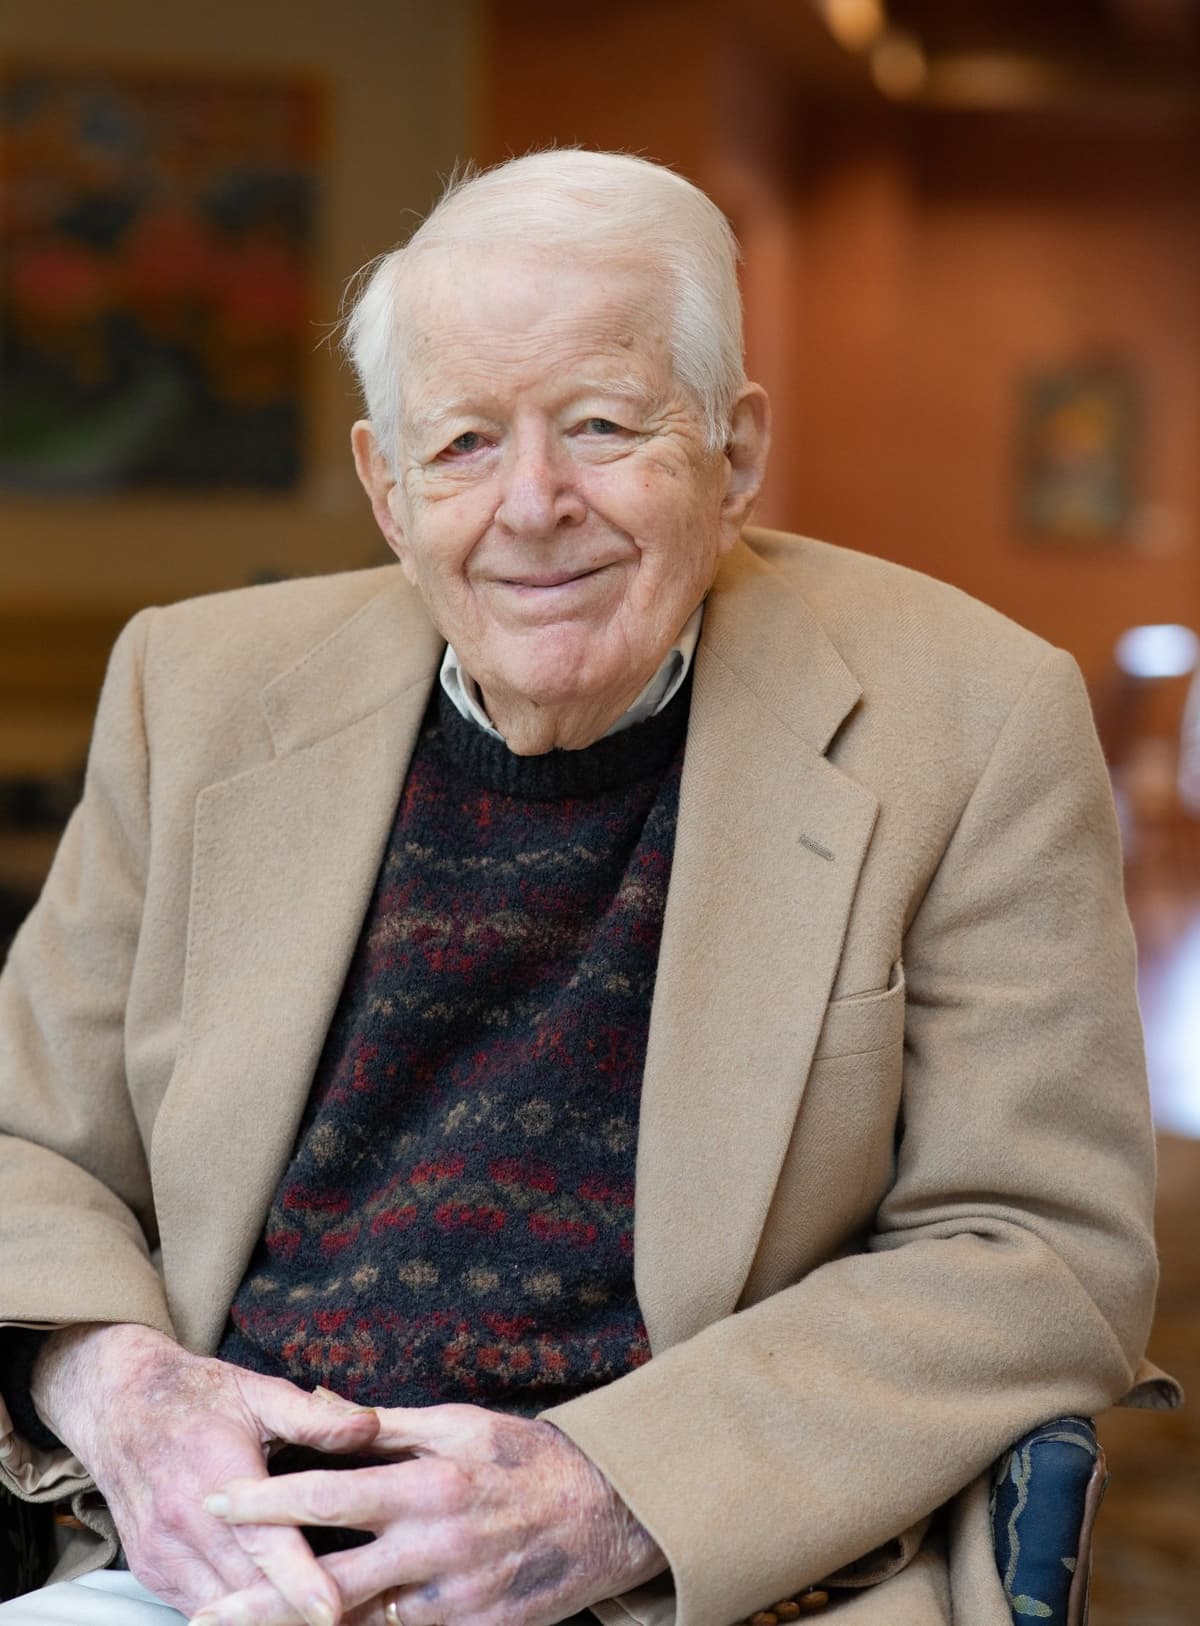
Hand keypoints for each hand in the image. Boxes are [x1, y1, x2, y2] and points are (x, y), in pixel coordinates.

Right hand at [31, 1323, 379, 1624]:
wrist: (120, 1405)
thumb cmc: (198, 1396)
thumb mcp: (259, 1391)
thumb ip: (315, 1416)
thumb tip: (369, 1427)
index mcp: (217, 1471)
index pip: (263, 1541)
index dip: (299, 1580)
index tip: (331, 1611)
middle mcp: (183, 1521)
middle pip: (246, 1588)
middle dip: (295, 1610)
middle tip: (354, 1611)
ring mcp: (162, 1552)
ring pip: (221, 1610)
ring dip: (267, 1619)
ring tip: (319, 1618)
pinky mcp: (152, 1571)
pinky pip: (199, 1608)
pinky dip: (236, 1617)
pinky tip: (275, 1613)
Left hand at [192, 1402, 667, 1625]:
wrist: (606, 1514)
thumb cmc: (525, 1458)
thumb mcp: (459, 1423)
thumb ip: (384, 1423)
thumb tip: (318, 1403)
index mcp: (428, 1487)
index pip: (331, 1496)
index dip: (269, 1502)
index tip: (216, 1501)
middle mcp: (434, 1550)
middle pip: (331, 1584)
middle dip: (261, 1601)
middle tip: (202, 1609)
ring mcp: (451, 1603)